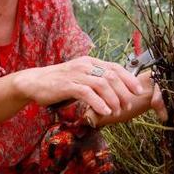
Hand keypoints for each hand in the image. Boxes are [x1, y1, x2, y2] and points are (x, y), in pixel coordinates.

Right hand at [15, 56, 145, 116]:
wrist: (35, 82)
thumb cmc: (59, 83)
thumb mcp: (80, 77)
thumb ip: (95, 80)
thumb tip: (115, 91)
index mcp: (90, 62)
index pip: (115, 67)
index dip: (129, 78)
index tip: (138, 91)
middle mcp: (85, 65)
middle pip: (111, 75)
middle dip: (123, 92)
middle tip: (127, 105)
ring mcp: (76, 74)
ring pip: (102, 84)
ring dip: (113, 99)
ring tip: (116, 111)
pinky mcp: (67, 85)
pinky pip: (87, 93)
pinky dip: (99, 102)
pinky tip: (104, 111)